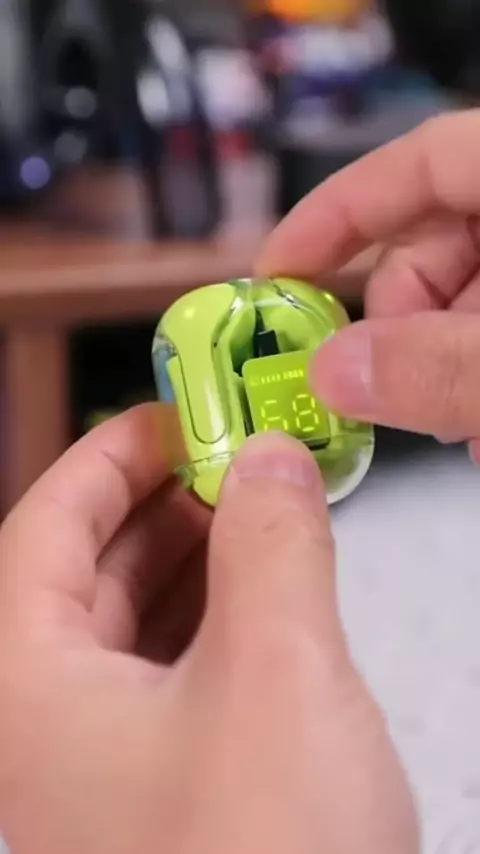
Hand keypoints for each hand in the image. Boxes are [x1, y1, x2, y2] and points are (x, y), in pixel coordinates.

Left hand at [0, 405, 416, 853]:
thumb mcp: (275, 672)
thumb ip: (271, 544)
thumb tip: (270, 463)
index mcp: (28, 690)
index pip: (44, 526)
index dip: (110, 457)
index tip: (173, 416)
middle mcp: (48, 730)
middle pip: (86, 571)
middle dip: (163, 503)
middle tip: (232, 458)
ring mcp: (102, 767)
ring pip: (134, 623)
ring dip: (196, 558)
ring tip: (260, 512)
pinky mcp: (162, 795)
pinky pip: (175, 672)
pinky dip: (218, 618)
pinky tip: (268, 594)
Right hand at [258, 109, 479, 456]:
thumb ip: (438, 366)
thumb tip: (331, 372)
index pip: (419, 161)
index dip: (338, 213)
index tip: (275, 273)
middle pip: (432, 245)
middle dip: (395, 327)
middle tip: (381, 393)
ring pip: (460, 298)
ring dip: (436, 367)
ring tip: (460, 429)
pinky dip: (470, 372)